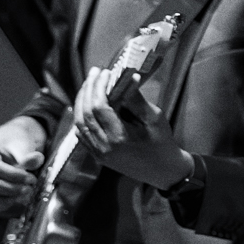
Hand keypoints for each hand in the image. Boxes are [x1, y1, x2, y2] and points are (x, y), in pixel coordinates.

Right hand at [0, 115, 47, 213]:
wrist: (16, 143)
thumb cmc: (19, 140)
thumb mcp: (25, 143)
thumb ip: (29, 155)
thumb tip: (36, 160)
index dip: (15, 177)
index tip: (31, 179)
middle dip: (11, 189)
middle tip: (29, 188)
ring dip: (6, 200)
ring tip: (24, 195)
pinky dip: (2, 207)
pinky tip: (19, 202)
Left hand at [72, 66, 194, 189]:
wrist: (163, 171)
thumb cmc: (163, 144)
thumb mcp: (154, 119)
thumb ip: (137, 100)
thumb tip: (127, 78)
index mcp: (119, 138)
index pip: (99, 107)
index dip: (99, 87)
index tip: (105, 73)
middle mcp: (104, 147)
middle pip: (85, 113)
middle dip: (88, 90)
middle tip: (94, 73)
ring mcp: (98, 153)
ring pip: (79, 123)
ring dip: (82, 101)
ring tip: (89, 85)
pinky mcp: (97, 156)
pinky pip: (82, 134)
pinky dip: (81, 116)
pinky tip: (87, 104)